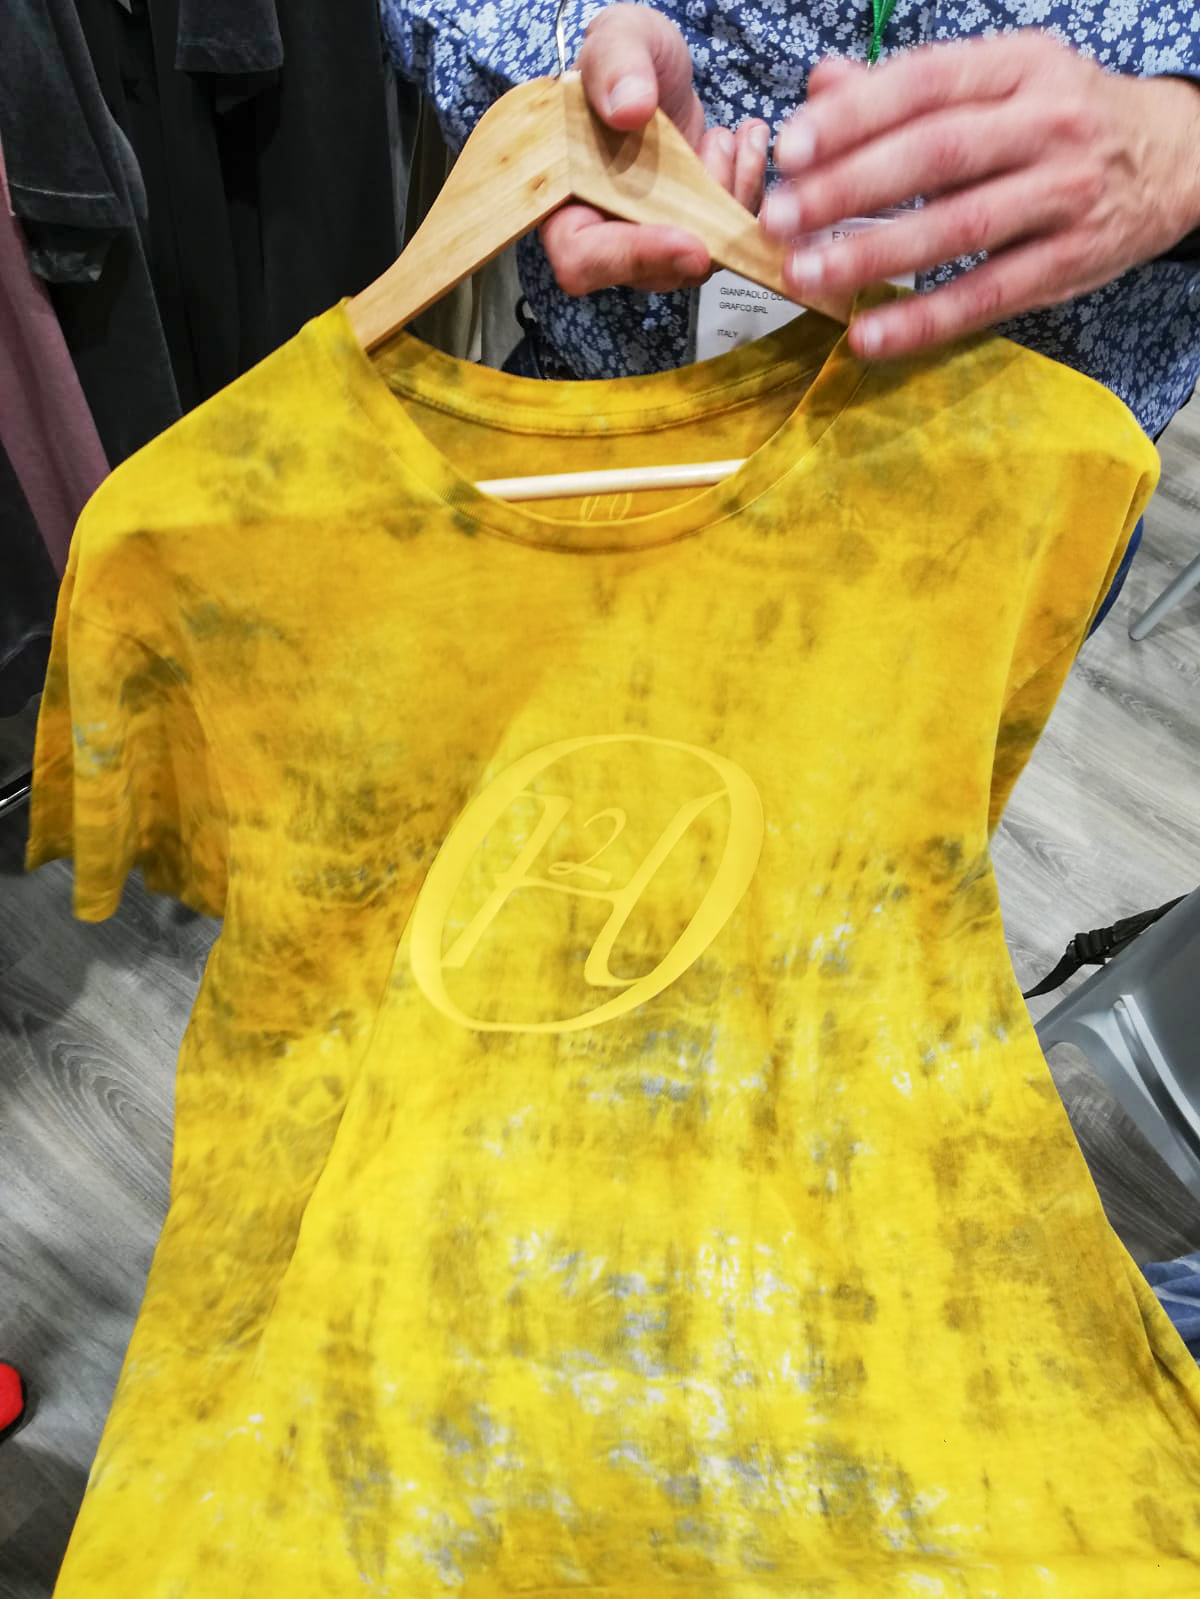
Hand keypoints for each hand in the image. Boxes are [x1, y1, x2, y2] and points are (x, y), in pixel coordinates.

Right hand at [541, 3, 768, 294]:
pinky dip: (745, 193)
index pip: (582, 259)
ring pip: (695, 261)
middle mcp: (603, 230)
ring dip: (727, 202)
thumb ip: (613, 63)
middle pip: (649, 273)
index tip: (689, 240)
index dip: (634, 257)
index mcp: (562, 199)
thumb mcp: (618, 38)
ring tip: (727, 137)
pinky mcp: (687, 229)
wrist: (658, 69)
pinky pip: (724, 238)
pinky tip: (746, 141)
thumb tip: (628, 108)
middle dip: (698, 226)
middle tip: (718, 153)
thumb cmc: (626, 58)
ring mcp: (648, 237)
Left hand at [759, 33, 1199, 358]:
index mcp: (1019, 66)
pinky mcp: (1070, 263)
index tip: (790, 149)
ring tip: (807, 274)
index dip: (854, 117)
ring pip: (959, 228)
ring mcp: (1064, 196)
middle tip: (780, 219)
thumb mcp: (1000, 80)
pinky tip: (867, 335)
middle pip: (936, 156)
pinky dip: (923, 320)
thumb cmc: (1063, 119)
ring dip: (874, 255)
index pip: (926, 83)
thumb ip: (908, 87)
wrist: (1175, 158)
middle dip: (848, 189)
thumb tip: (820, 87)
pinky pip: (987, 297)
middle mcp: (1046, 125)